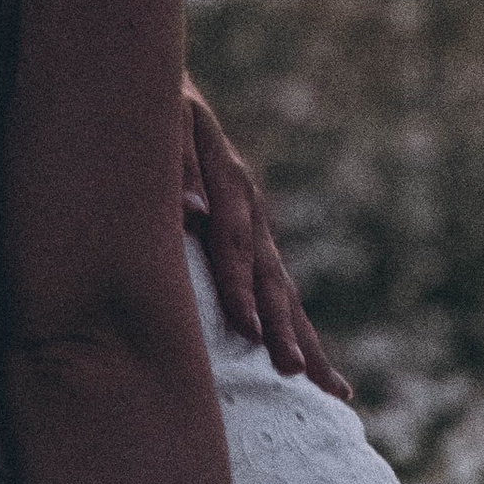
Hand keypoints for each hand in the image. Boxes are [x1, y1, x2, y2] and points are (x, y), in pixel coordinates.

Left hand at [183, 83, 351, 399]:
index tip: (249, 328)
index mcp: (228, 178)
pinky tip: (313, 370)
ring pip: (283, 290)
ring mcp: (255, 227)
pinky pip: (276, 290)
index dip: (239, 285)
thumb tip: (192, 216)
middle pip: (270, 274)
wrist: (166, 94)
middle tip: (292, 372)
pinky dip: (295, 330)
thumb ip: (177, 166)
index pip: (233, 240)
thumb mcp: (161, 122)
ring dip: (302, 339)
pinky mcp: (251, 242)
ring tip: (329, 390)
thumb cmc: (153, 112)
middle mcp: (249, 208)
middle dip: (283, 326)